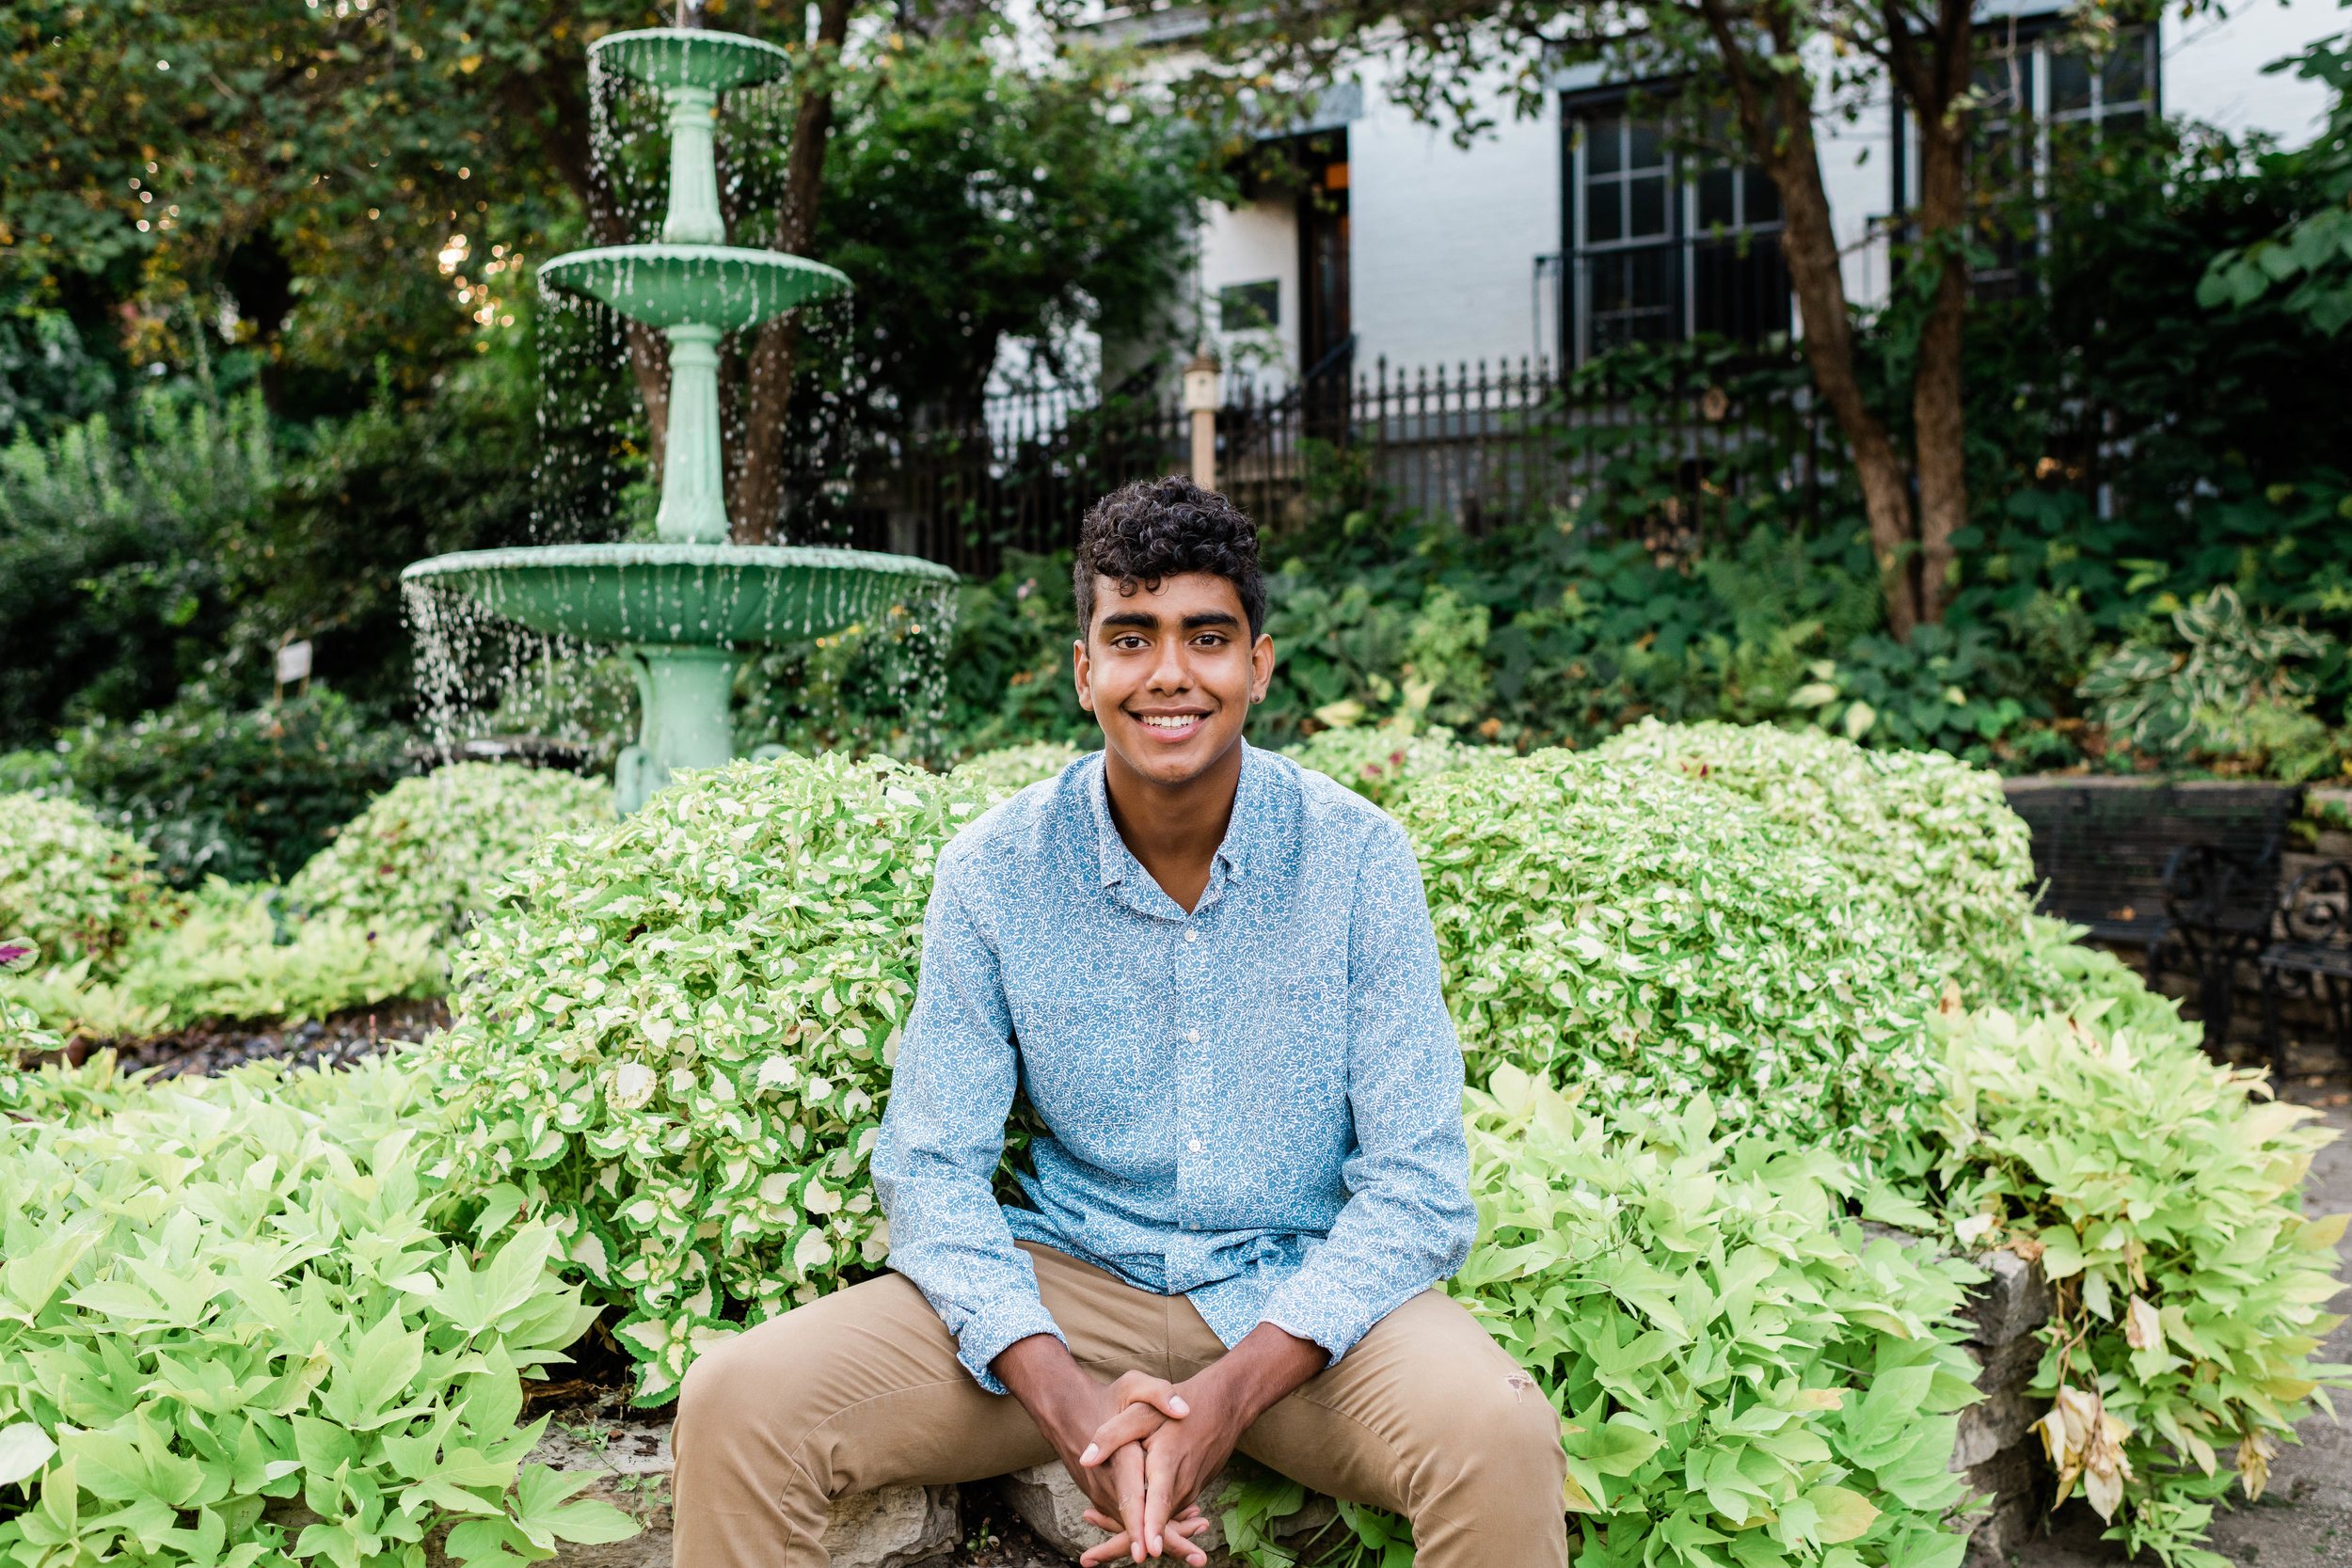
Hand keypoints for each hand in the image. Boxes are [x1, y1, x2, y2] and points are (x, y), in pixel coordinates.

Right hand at [993, 1337, 1178, 1559]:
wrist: (1067, 1410)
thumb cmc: (1107, 1397)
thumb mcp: (1133, 1386)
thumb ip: (1160, 1394)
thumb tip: (1184, 1410)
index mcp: (1118, 1458)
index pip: (1130, 1499)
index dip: (1141, 1526)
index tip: (1149, 1551)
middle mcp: (1107, 1483)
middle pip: (1134, 1522)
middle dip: (1166, 1541)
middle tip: (1199, 1560)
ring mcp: (1102, 1494)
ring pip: (1131, 1525)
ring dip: (1163, 1534)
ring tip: (1199, 1542)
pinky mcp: (1103, 1498)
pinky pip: (1127, 1519)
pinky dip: (1151, 1526)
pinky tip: (1181, 1525)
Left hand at [1085, 1326, 1329, 1561]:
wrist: (1225, 1405)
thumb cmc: (1180, 1402)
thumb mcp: (1143, 1408)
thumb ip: (1114, 1433)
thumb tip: (1085, 1460)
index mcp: (1167, 1463)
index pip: (1159, 1502)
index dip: (1152, 1528)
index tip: (1147, 1552)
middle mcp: (1181, 1483)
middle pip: (1156, 1524)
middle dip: (1126, 1542)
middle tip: (1088, 1560)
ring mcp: (1189, 1490)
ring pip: (1161, 1521)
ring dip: (1132, 1532)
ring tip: (1091, 1542)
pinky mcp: (1191, 1491)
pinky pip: (1168, 1513)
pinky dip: (1148, 1521)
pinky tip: (1125, 1522)